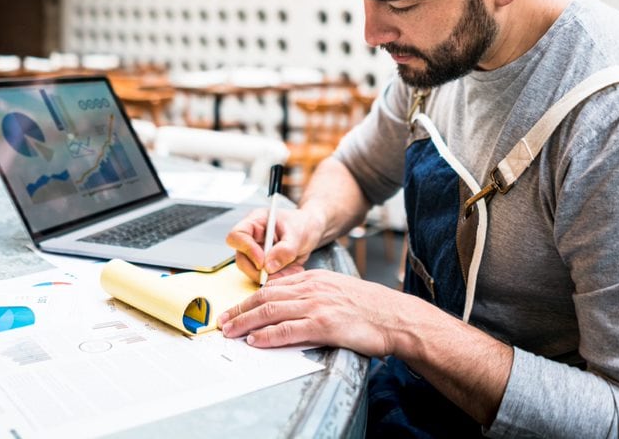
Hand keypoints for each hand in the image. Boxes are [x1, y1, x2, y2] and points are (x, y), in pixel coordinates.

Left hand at [218, 269, 411, 356]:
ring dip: (245, 322)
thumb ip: (313, 293)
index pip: (272, 287)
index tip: (235, 309)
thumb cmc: (369, 307)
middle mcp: (312, 288)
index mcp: (314, 279)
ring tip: (230, 331)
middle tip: (223, 321)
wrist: (395, 317)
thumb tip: (289, 303)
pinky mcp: (324, 324)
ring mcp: (317, 305)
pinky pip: (288, 329)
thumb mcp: (336, 290)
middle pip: (265, 297)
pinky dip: (268, 335)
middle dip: (239, 310)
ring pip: (270, 311)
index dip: (249, 299)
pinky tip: (256, 340)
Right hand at [225, 205, 320, 282]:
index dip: (246, 250)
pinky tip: (293, 270)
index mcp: (255, 222)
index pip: (237, 236)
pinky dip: (279, 278)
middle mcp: (252, 238)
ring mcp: (256, 253)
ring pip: (252, 272)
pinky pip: (265, 278)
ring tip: (293, 270)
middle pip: (241, 259)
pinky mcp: (265, 266)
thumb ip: (285, 249)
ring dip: (272, 277)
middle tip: (279, 272)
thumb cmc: (303, 224)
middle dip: (259, 270)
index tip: (262, 261)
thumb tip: (268, 267)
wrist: (312, 230)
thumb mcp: (298, 234)